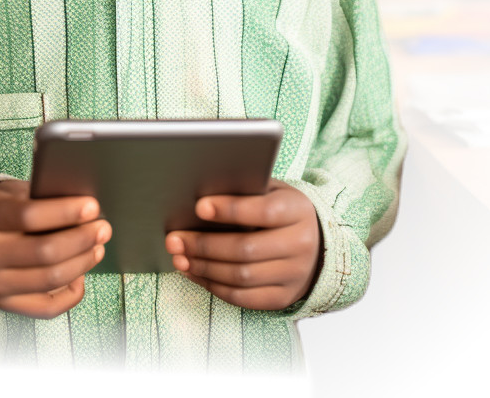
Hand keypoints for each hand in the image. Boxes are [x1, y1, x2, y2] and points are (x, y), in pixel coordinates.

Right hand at [0, 179, 110, 318]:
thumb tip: (86, 207)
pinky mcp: (3, 304)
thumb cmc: (0, 207)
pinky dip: (71, 292)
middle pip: (45, 252)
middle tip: (104, 228)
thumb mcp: (13, 192)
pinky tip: (80, 274)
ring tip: (98, 247)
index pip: (29, 216)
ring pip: (50, 280)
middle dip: (82, 239)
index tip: (93, 206)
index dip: (65, 211)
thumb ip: (42, 197)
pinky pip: (47, 307)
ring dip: (82, 263)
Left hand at [165, 179, 321, 309]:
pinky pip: (243, 297)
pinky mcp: (283, 297)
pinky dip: (214, 285)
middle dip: (205, 245)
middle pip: (246, 249)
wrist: (315, 243)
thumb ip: (245, 192)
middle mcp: (301, 245)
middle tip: (174, 238)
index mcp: (298, 211)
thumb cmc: (280, 209)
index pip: (263, 211)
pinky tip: (195, 272)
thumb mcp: (271, 192)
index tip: (199, 206)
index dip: (229, 209)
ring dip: (204, 267)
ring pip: (241, 276)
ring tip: (179, 256)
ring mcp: (294, 275)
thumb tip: (201, 200)